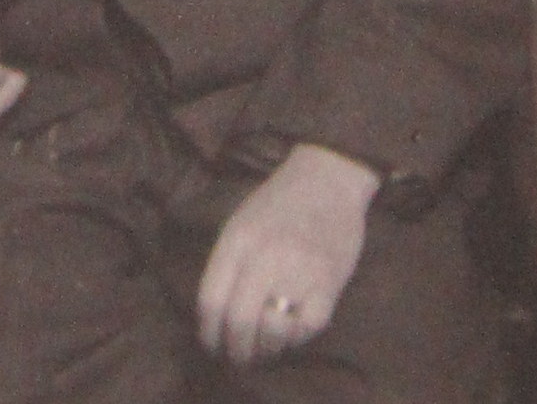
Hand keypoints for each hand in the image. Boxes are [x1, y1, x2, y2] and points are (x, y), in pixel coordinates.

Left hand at [196, 144, 379, 366]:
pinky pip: (306, 330)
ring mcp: (298, 271)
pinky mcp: (329, 283)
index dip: (207, 332)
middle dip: (236, 349)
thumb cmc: (278, 202)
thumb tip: (215, 316)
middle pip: (239, 322)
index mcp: (237, 240)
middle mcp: (264, 256)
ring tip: (266, 348)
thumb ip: (226, 264)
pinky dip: (297, 338)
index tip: (211, 344)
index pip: (210, 300)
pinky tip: (293, 330)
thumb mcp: (240, 222)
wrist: (327, 178)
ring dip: (266, 349)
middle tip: (239, 357)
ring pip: (272, 332)